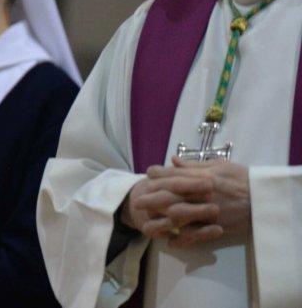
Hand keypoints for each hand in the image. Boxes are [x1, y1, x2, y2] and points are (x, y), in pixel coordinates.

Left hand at [122, 158, 249, 246]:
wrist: (263, 199)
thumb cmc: (241, 178)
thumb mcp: (219, 165)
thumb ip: (195, 164)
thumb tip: (173, 160)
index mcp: (203, 177)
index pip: (175, 175)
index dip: (159, 174)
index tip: (147, 174)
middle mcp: (203, 194)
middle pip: (172, 195)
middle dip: (152, 198)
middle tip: (137, 201)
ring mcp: (209, 212)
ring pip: (180, 216)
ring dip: (161, 221)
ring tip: (146, 225)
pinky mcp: (216, 226)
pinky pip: (197, 234)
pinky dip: (183, 238)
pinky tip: (170, 241)